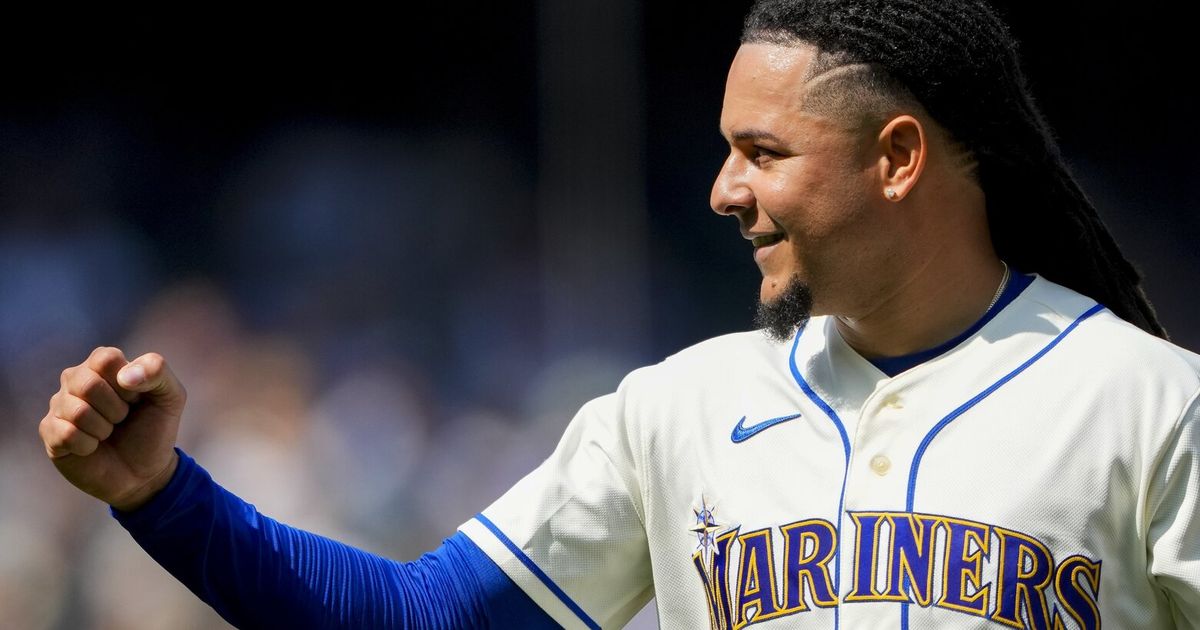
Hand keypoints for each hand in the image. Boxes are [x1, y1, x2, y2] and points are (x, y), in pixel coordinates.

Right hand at [39, 346, 186, 511]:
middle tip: (122, 419)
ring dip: (104, 429)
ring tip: (108, 432)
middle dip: (117, 409)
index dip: (128, 384)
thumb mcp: (170, 396)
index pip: (106, 358)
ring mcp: (59, 405)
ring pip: (78, 411)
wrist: (143, 472)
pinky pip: (66, 434)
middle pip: (88, 384)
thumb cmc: (154, 428)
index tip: (136, 398)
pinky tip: (93, 446)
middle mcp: (76, 379)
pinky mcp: (49, 432)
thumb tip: (125, 376)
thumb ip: (157, 371)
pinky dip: (88, 445)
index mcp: (103, 364)